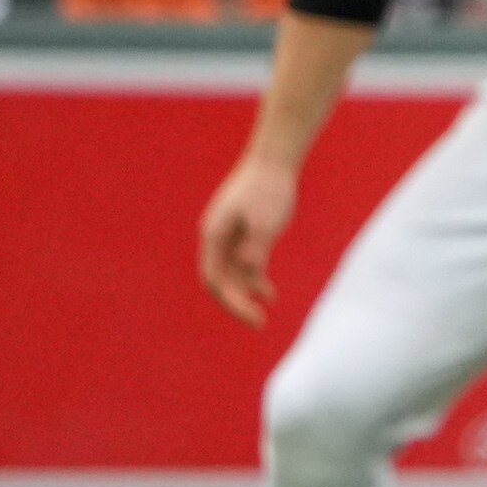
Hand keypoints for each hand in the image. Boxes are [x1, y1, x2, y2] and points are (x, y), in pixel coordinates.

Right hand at [200, 155, 297, 328]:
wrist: (272, 163)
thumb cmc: (268, 189)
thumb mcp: (267, 220)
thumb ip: (257, 245)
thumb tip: (250, 269)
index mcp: (214, 236)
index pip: (215, 279)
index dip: (232, 302)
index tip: (254, 317)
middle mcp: (216, 239)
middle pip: (219, 280)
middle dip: (235, 303)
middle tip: (258, 324)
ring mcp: (228, 236)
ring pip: (231, 274)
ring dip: (244, 293)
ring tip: (263, 312)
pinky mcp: (242, 233)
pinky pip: (243, 264)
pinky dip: (253, 279)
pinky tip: (269, 294)